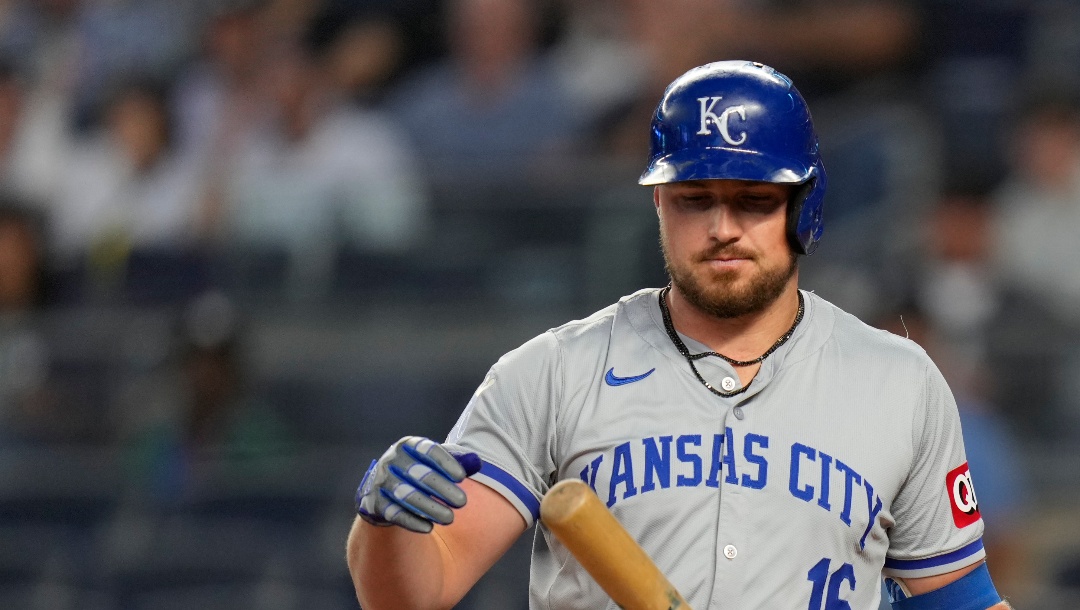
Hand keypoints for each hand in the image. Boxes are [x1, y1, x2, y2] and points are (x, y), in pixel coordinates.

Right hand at [355, 436, 481, 532]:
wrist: (384, 490)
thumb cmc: (419, 471)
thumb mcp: (437, 462)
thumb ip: (458, 460)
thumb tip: (477, 462)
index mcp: (408, 445)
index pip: (428, 450)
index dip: (446, 463)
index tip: (463, 477)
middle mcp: (392, 460)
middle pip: (419, 473)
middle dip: (443, 489)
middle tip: (463, 502)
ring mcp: (381, 481)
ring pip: (406, 495)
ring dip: (430, 508)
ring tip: (449, 518)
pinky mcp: (373, 502)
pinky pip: (393, 513)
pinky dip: (411, 521)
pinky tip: (429, 528)